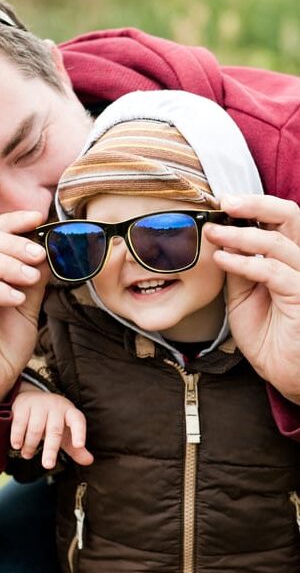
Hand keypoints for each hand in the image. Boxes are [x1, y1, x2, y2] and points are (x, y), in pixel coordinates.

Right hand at [0, 211, 47, 397]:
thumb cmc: (6, 348)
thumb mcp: (25, 310)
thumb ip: (32, 282)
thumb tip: (50, 254)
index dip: (14, 222)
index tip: (37, 218)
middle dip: (13, 243)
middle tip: (37, 255)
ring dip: (7, 264)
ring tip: (29, 278)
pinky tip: (15, 299)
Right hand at [11, 385, 93, 468]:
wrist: (34, 398)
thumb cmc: (54, 421)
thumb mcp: (66, 433)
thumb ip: (76, 448)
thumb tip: (89, 461)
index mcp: (70, 413)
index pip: (78, 421)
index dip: (79, 433)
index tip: (79, 445)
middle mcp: (56, 407)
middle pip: (55, 430)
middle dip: (51, 449)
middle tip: (48, 465)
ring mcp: (40, 404)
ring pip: (36, 429)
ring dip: (31, 445)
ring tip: (27, 455)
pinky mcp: (23, 405)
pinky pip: (20, 423)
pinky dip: (18, 436)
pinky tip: (17, 445)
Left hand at [204, 194, 299, 402]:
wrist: (281, 371)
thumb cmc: (266, 334)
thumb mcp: (242, 294)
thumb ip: (237, 266)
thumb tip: (221, 236)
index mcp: (289, 257)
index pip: (279, 219)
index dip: (253, 205)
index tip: (221, 201)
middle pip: (290, 216)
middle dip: (255, 204)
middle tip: (225, 202)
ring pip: (278, 242)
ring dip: (241, 235)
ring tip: (213, 235)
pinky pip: (273, 272)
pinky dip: (245, 263)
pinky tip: (223, 259)